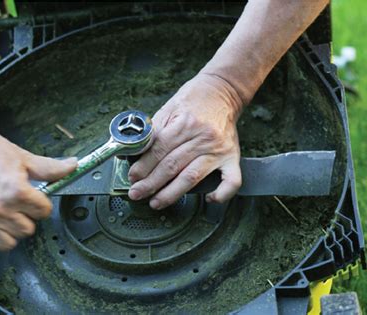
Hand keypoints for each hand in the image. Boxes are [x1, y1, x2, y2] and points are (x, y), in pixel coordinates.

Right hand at [0, 120, 76, 257]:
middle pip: (27, 230)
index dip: (40, 204)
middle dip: (26, 217)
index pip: (44, 212)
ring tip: (4, 217)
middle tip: (17, 205)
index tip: (33, 199)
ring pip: (8, 243)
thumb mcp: (22, 157)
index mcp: (16, 191)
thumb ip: (49, 168)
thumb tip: (73, 166)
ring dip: (9, 232)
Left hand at [128, 73, 242, 208]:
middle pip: (172, 166)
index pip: (159, 150)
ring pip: (192, 177)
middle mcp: (202, 138)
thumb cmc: (193, 100)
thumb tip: (133, 153)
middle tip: (137, 193)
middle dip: (151, 183)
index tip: (133, 177)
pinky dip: (222, 193)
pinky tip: (209, 200)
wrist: (222, 90)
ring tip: (156, 202)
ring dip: (172, 193)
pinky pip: (232, 181)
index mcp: (184, 124)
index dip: (143, 166)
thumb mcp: (168, 108)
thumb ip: (153, 132)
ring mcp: (219, 149)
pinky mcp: (233, 156)